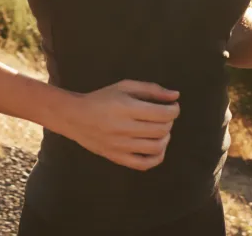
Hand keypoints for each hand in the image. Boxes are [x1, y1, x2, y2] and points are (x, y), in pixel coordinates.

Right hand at [63, 79, 179, 170]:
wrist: (76, 118)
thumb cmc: (102, 99)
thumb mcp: (125, 87)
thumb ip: (151, 89)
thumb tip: (175, 96)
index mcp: (126, 108)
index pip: (162, 114)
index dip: (174, 110)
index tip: (172, 107)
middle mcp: (124, 128)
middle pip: (161, 130)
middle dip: (169, 122)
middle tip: (164, 116)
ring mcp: (121, 146)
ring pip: (156, 148)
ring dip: (166, 138)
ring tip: (161, 130)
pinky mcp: (117, 158)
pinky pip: (144, 164)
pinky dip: (157, 157)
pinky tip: (156, 146)